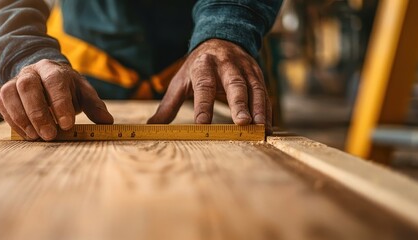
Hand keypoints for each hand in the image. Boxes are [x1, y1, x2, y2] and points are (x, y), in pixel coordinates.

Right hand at [0, 59, 113, 140]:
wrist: (42, 78)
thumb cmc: (66, 89)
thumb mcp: (82, 93)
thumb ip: (94, 106)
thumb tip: (107, 121)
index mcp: (53, 69)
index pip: (55, 82)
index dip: (60, 103)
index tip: (67, 125)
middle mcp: (31, 72)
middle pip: (28, 86)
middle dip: (38, 112)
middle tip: (50, 135)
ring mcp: (15, 81)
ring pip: (11, 93)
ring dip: (22, 117)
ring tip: (36, 137)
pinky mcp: (4, 94)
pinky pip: (2, 104)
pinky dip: (13, 121)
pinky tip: (26, 134)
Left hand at [148, 39, 270, 130]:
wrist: (221, 41)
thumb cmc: (197, 68)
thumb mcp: (180, 82)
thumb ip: (168, 106)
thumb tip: (151, 127)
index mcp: (203, 66)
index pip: (203, 86)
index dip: (203, 104)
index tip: (202, 124)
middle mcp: (226, 65)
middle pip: (234, 84)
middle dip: (239, 103)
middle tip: (242, 122)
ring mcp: (245, 68)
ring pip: (254, 88)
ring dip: (258, 108)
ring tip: (259, 127)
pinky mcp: (257, 74)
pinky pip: (264, 93)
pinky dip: (266, 110)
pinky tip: (267, 126)